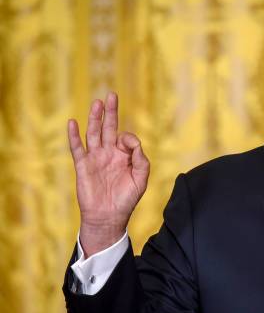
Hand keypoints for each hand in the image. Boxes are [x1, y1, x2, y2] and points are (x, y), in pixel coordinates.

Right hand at [68, 92, 148, 256]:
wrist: (109, 216)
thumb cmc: (126, 199)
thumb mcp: (141, 179)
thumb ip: (141, 159)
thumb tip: (132, 142)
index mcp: (124, 156)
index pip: (126, 138)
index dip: (129, 138)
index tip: (131, 146)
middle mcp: (109, 154)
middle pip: (108, 128)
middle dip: (110, 112)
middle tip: (111, 95)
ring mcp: (95, 158)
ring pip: (93, 134)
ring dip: (94, 118)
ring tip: (97, 103)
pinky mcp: (83, 166)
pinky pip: (77, 148)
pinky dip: (74, 136)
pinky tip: (73, 123)